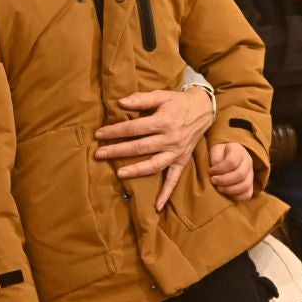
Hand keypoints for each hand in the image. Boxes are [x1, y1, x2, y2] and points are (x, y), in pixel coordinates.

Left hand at [95, 86, 212, 210]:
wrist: (203, 109)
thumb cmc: (178, 101)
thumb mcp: (161, 95)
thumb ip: (141, 99)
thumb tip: (121, 102)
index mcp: (163, 121)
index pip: (134, 128)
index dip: (115, 131)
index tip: (99, 135)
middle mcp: (170, 139)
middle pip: (140, 147)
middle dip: (117, 151)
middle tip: (98, 154)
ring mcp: (176, 152)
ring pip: (154, 164)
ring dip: (136, 170)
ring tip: (119, 173)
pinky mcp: (182, 161)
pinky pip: (174, 179)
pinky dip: (166, 193)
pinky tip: (157, 206)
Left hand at [209, 142, 254, 200]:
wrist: (228, 156)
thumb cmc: (220, 154)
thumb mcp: (215, 150)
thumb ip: (215, 158)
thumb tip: (216, 170)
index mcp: (239, 151)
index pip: (232, 162)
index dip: (219, 169)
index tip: (210, 171)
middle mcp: (248, 161)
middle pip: (240, 174)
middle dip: (224, 180)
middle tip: (213, 181)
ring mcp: (251, 174)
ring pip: (245, 185)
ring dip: (229, 190)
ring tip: (219, 188)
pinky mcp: (250, 184)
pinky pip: (248, 194)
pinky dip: (237, 197)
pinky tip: (227, 194)